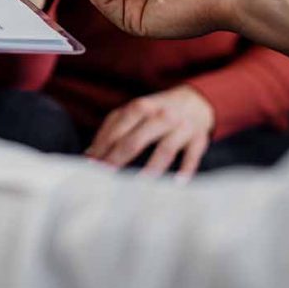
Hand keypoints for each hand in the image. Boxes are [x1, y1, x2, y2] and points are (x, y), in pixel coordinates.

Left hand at [86, 86, 213, 180]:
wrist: (196, 101)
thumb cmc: (157, 111)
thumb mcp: (135, 112)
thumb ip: (113, 129)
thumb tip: (90, 154)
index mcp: (141, 107)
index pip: (118, 128)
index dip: (103, 147)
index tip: (91, 165)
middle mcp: (161, 115)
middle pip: (136, 139)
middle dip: (118, 158)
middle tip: (106, 177)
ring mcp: (181, 127)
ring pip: (165, 149)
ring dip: (151, 168)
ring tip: (137, 186)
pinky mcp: (198, 139)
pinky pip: (192, 156)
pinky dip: (185, 169)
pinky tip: (177, 184)